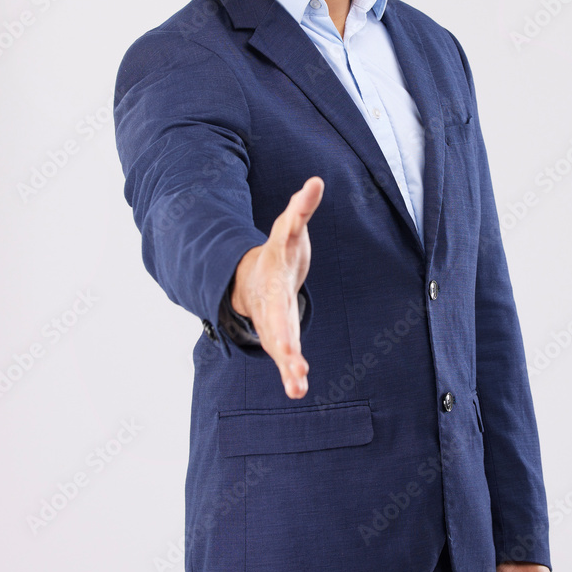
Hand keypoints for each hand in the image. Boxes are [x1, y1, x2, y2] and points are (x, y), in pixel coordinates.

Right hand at [230, 176, 323, 398]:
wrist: (254, 273)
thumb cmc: (280, 250)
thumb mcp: (290, 228)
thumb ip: (302, 208)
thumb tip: (316, 181)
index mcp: (273, 280)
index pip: (278, 298)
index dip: (281, 316)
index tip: (286, 336)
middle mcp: (270, 305)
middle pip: (277, 327)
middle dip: (284, 346)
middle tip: (293, 364)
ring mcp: (274, 322)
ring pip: (280, 347)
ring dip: (288, 367)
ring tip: (298, 388)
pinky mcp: (283, 335)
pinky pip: (287, 355)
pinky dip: (291, 372)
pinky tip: (298, 390)